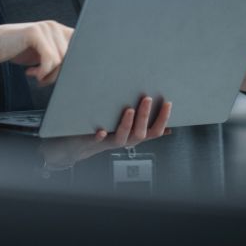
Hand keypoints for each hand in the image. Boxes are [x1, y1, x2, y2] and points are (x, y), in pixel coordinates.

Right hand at [0, 21, 72, 99]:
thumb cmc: (19, 50)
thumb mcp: (43, 53)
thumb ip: (59, 57)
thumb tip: (78, 71)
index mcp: (59, 30)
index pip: (80, 47)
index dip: (75, 63)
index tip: (66, 76)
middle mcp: (55, 26)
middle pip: (71, 57)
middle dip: (58, 73)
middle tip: (43, 78)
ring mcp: (46, 28)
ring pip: (61, 60)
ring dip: (49, 74)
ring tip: (36, 74)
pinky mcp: (35, 33)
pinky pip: (50, 59)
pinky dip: (43, 71)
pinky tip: (32, 73)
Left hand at [39, 96, 171, 168]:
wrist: (78, 146)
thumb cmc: (104, 132)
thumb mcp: (125, 127)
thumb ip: (141, 122)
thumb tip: (164, 120)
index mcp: (134, 135)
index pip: (154, 131)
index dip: (163, 119)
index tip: (168, 103)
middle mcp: (125, 141)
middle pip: (140, 133)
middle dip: (145, 117)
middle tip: (147, 98)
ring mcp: (109, 142)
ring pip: (122, 138)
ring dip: (127, 125)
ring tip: (129, 110)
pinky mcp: (93, 142)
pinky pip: (97, 141)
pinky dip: (100, 137)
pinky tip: (101, 131)